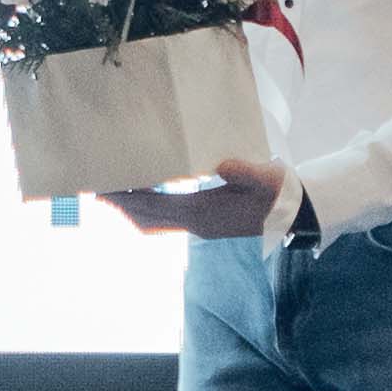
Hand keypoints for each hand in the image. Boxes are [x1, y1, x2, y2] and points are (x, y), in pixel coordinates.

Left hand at [106, 157, 285, 240]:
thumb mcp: (266, 177)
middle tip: (97, 188)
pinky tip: (142, 195)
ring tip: (112, 192)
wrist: (295, 213)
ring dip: (133, 209)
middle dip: (123, 204)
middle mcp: (197, 224)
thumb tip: (221, 164)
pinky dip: (148, 210)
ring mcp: (200, 226)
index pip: (158, 206)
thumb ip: (244, 170)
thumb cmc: (278, 193)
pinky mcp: (205, 222)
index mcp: (205, 214)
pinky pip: (166, 219)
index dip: (131, 198)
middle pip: (149, 217)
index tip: (109, 187)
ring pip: (155, 222)